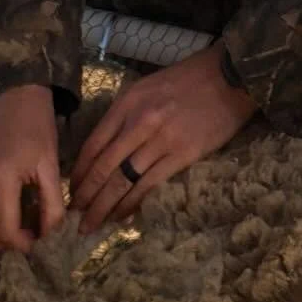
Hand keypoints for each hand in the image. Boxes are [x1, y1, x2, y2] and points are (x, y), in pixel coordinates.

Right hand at [0, 83, 65, 252]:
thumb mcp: (51, 166)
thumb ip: (52, 207)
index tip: (36, 241)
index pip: (7, 233)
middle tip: (22, 237)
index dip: (24, 245)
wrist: (12, 93)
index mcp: (1, 177)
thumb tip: (50, 240)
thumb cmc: (36, 128)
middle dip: (6, 247)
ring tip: (6, 228)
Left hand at [69, 45, 255, 232]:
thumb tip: (104, 151)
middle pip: (103, 168)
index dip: (79, 173)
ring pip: (122, 182)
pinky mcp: (182, 155)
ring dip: (104, 208)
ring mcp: (161, 140)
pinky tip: (122, 217)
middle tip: (75, 217)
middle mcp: (139, 122)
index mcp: (127, 104)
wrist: (230, 76)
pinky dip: (132, 205)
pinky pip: (149, 186)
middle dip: (85, 197)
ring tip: (92, 225)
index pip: (93, 145)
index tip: (71, 191)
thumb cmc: (188, 81)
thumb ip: (124, 116)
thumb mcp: (147, 89)